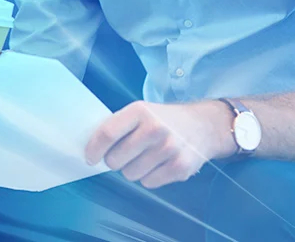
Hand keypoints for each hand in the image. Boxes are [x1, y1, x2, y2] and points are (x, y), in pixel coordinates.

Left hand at [85, 100, 235, 189]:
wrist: (203, 126)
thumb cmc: (163, 120)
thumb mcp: (140, 112)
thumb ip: (118, 126)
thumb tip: (92, 148)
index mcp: (140, 111)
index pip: (107, 134)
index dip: (94, 149)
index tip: (90, 158)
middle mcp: (155, 129)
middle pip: (116, 159)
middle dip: (114, 161)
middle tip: (124, 155)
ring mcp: (169, 149)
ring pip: (130, 174)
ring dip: (132, 170)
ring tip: (144, 157)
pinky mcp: (180, 167)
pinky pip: (149, 183)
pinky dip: (148, 177)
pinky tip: (158, 165)